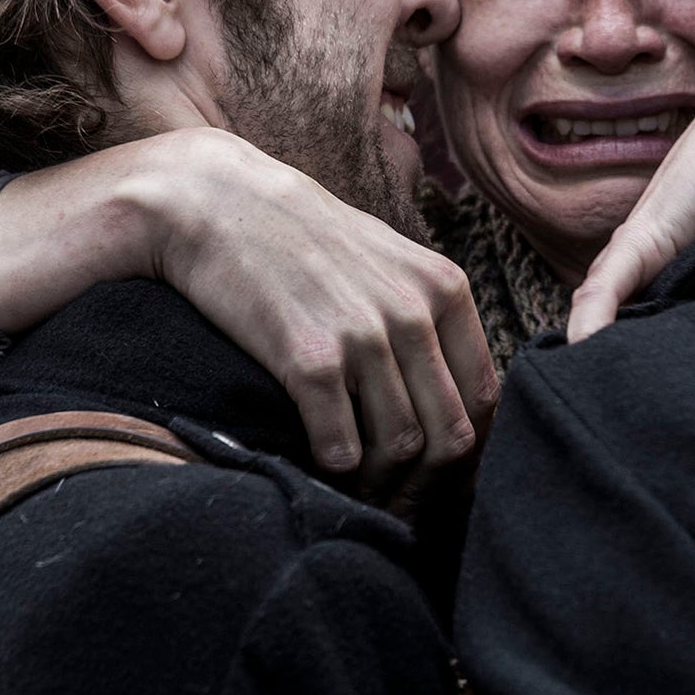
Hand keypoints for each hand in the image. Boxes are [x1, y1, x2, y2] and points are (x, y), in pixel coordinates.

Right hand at [0, 130, 498, 499]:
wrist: (211, 199)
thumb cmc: (297, 236)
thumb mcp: (385, 258)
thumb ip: (425, 313)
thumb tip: (451, 392)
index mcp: (442, 287)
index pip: (483, 396)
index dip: (463, 449)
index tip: (433, 471)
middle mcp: (412, 313)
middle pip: (450, 433)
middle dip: (427, 481)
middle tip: (395, 495)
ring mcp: (363, 336)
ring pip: (400, 447)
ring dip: (378, 481)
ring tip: (355, 486)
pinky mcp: (309, 359)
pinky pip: (343, 448)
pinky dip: (334, 471)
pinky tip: (316, 461)